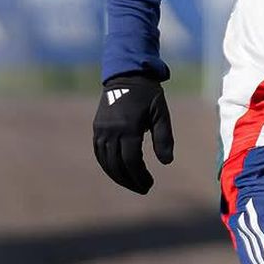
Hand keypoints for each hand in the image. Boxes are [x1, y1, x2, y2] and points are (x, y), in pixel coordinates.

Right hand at [92, 74, 174, 193]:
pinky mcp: (97, 128)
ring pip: (105, 161)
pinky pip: (99, 152)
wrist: (127, 75)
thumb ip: (164, 138)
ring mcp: (102, 129)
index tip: (149, 184)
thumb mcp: (161, 114)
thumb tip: (166, 162)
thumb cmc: (148, 95)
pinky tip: (117, 172)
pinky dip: (107, 165)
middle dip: (130, 180)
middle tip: (143, 189)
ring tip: (132, 184)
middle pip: (117, 164)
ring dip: (118, 176)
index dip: (139, 176)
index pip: (131, 161)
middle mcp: (112, 130)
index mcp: (128, 127)